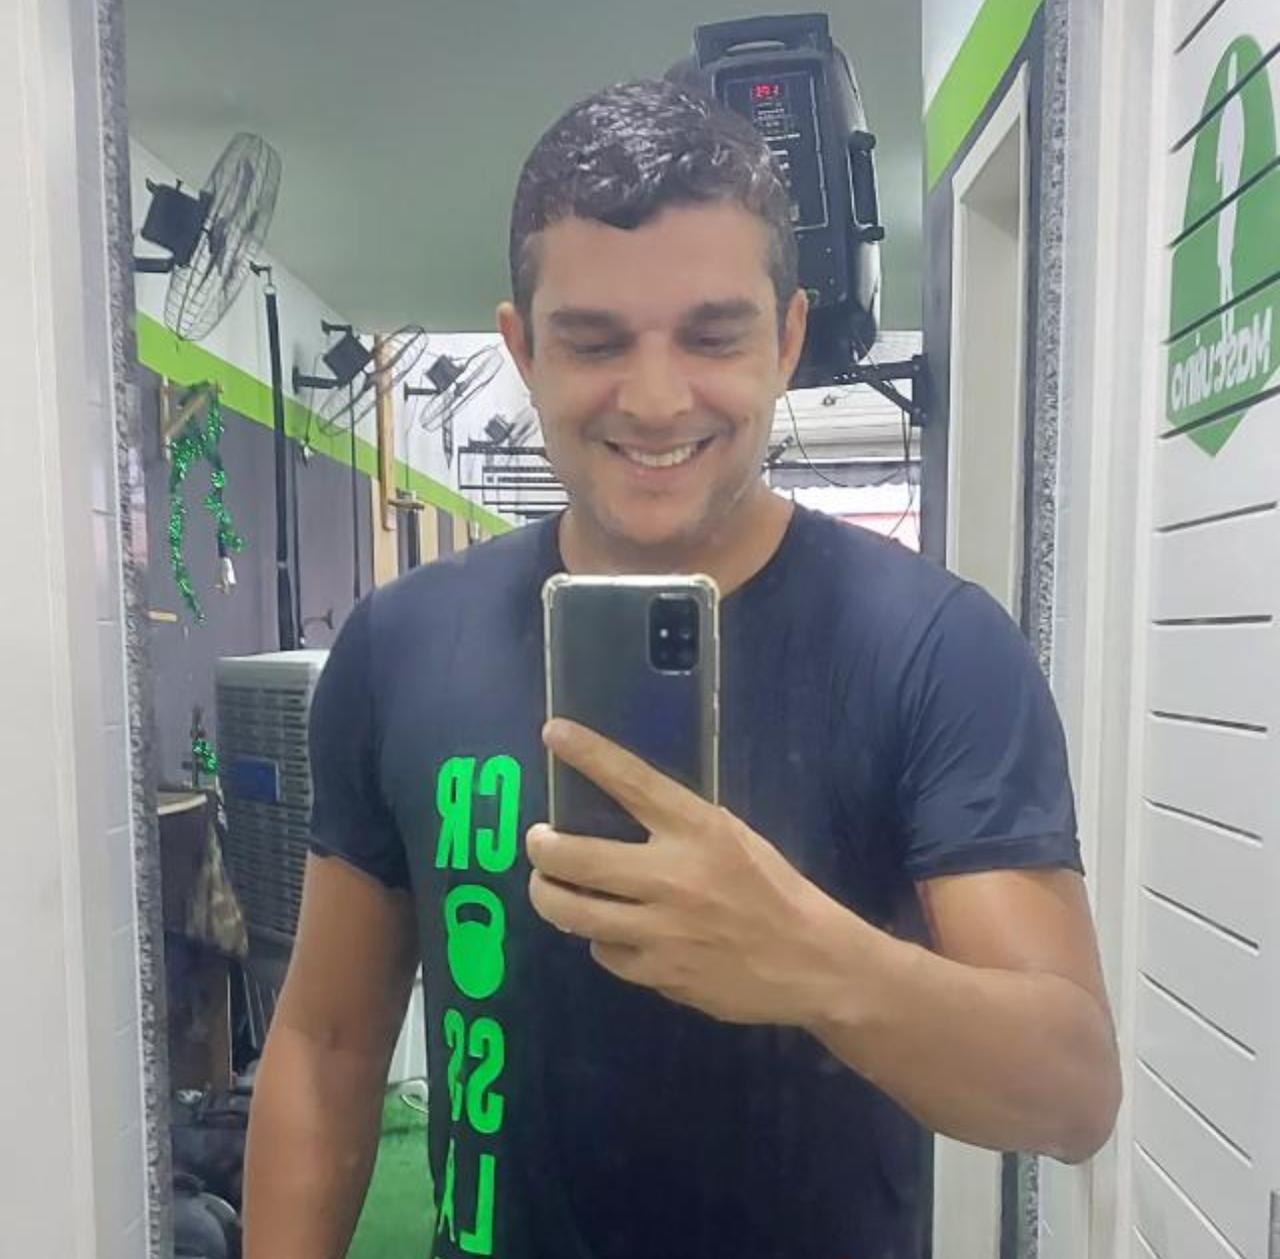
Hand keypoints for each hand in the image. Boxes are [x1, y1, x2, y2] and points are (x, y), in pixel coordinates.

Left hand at [526, 719, 844, 1025]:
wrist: (810, 962)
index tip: (553, 732)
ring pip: (571, 911)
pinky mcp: (657, 974)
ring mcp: (660, 929)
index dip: (588, 754)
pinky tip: (613, 933)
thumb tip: (620, 812)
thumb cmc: (772, 889)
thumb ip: (679, 826)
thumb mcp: (734, 837)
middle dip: (541, 847)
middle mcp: (671, 875)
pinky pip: (603, 952)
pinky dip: (601, 940)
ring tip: (548, 887)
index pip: (631, 781)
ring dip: (549, 895)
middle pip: (573, 856)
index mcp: (697, 829)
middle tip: (539, 841)